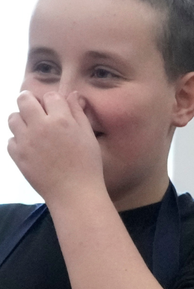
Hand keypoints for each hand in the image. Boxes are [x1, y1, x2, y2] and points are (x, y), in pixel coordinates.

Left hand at [8, 90, 104, 204]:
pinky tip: (31, 147)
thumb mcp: (89, 137)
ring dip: (22, 119)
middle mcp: (40, 126)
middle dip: (30, 101)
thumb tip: (73, 95)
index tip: (57, 109)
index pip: (50, 96)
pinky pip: (11, 140)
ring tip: (33, 129)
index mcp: (61, 120)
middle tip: (37, 110)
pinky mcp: (17, 155)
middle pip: (24, 100)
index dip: (54, 101)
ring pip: (13, 118)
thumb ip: (79, 114)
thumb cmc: (87, 165)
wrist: (74, 193)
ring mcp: (25, 141)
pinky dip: (19, 141)